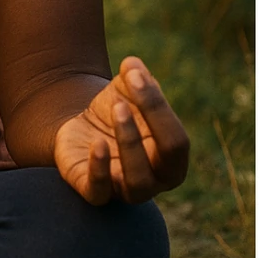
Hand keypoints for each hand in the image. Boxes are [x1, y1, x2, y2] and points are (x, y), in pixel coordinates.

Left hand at [53, 56, 188, 204]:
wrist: (81, 130)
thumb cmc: (115, 112)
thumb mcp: (125, 91)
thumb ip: (133, 78)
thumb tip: (132, 65)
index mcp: (172, 157)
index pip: (177, 137)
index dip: (157, 105)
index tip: (133, 73)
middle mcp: (156, 179)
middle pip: (169, 158)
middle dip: (153, 120)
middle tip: (128, 92)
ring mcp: (126, 190)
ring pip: (138, 182)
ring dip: (130, 143)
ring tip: (117, 108)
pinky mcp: (94, 192)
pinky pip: (99, 192)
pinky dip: (99, 169)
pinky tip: (97, 143)